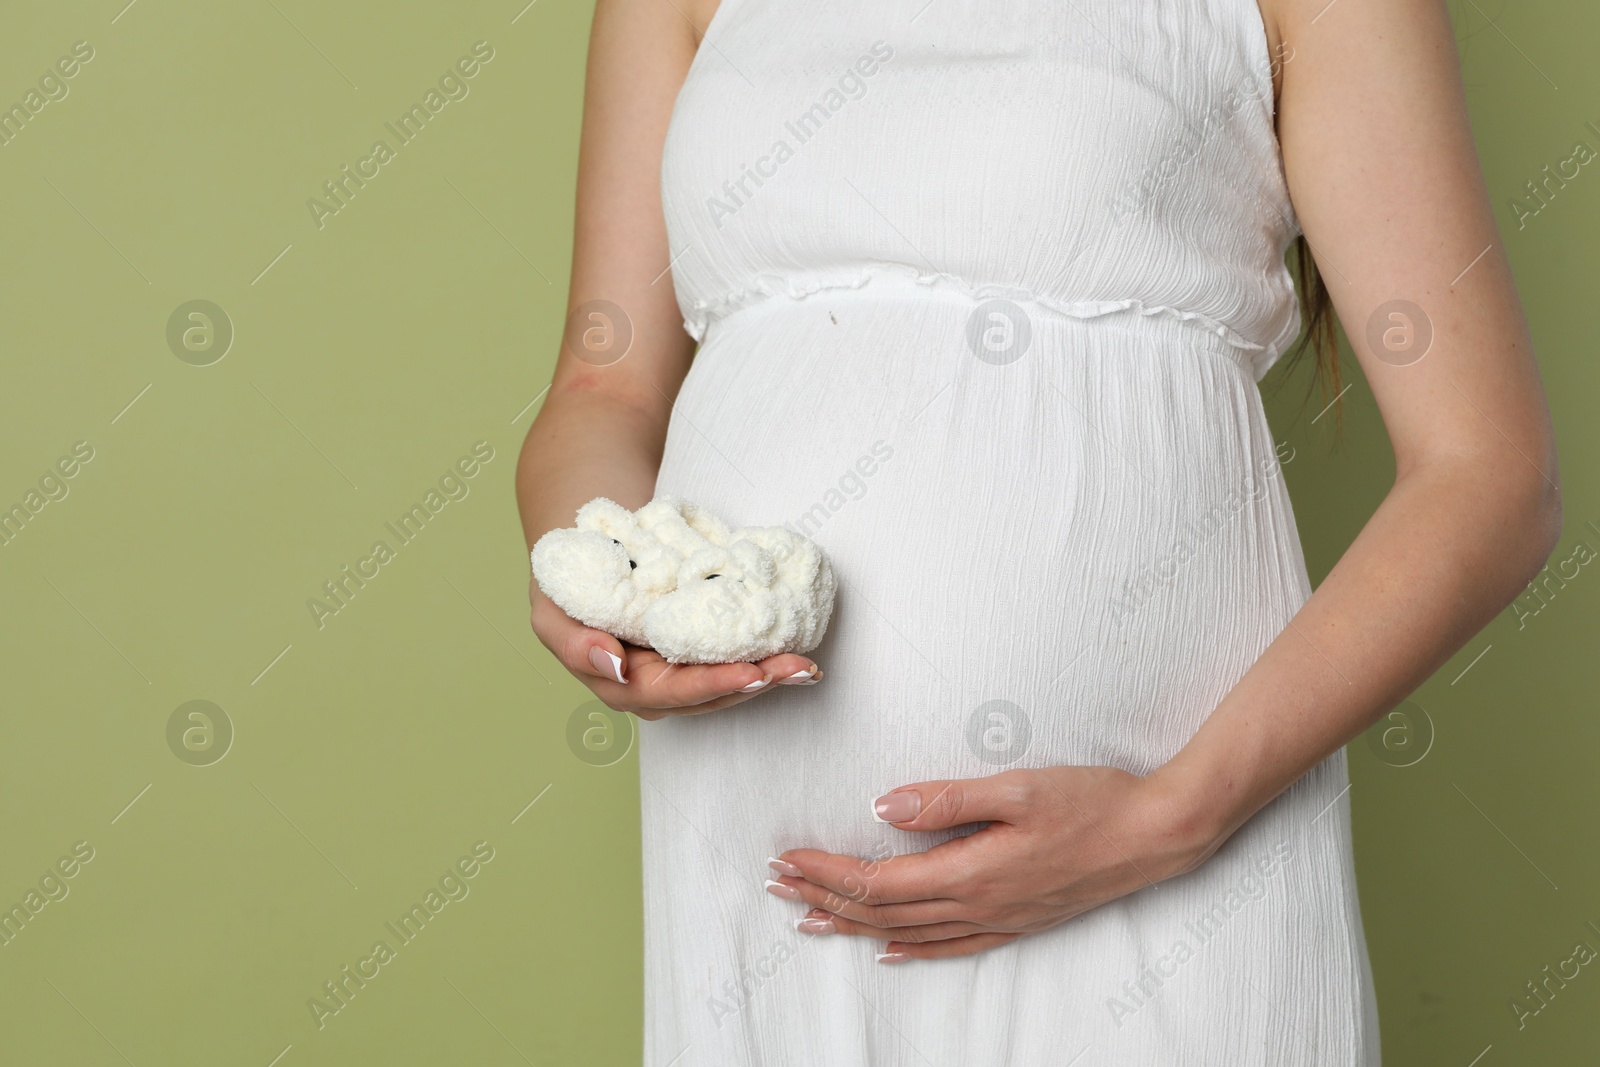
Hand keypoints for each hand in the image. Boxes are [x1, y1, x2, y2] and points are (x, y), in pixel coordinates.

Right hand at [528, 576, 821, 719]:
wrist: (585, 552)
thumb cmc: (563, 586)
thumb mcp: (552, 611)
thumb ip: (575, 644)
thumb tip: (615, 665)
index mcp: (621, 685)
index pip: (673, 692)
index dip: (713, 684)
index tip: (752, 672)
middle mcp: (655, 687)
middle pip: (712, 695)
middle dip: (757, 683)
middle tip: (797, 668)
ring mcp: (680, 671)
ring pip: (730, 681)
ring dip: (770, 674)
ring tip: (806, 664)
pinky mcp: (700, 650)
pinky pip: (735, 657)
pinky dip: (765, 653)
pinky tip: (797, 648)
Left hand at [765, 765, 1217, 960]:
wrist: (1156, 835)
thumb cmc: (1091, 802)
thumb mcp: (1017, 786)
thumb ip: (947, 798)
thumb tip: (884, 808)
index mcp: (970, 872)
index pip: (879, 881)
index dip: (827, 871)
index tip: (789, 856)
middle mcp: (978, 905)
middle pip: (884, 912)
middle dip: (826, 897)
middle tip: (779, 884)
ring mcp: (1000, 918)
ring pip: (910, 934)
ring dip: (856, 926)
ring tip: (812, 918)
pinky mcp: (1019, 920)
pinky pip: (953, 947)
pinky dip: (914, 951)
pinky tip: (892, 952)